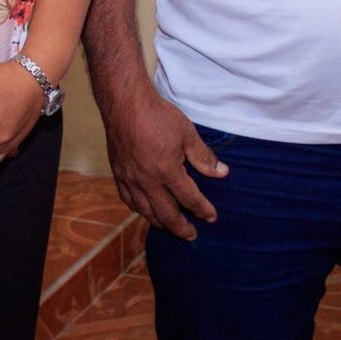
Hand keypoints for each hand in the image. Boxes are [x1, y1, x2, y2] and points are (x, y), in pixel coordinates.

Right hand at [101, 82, 226, 239]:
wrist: (124, 103)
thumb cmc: (157, 115)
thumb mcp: (187, 134)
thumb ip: (204, 156)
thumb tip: (222, 172)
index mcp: (167, 172)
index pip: (189, 199)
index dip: (202, 210)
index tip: (211, 217)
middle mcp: (147, 181)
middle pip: (166, 214)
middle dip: (181, 228)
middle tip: (191, 236)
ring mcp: (130, 180)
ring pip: (145, 212)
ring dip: (160, 223)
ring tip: (171, 227)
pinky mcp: (118, 174)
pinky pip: (129, 201)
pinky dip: (140, 210)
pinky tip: (146, 210)